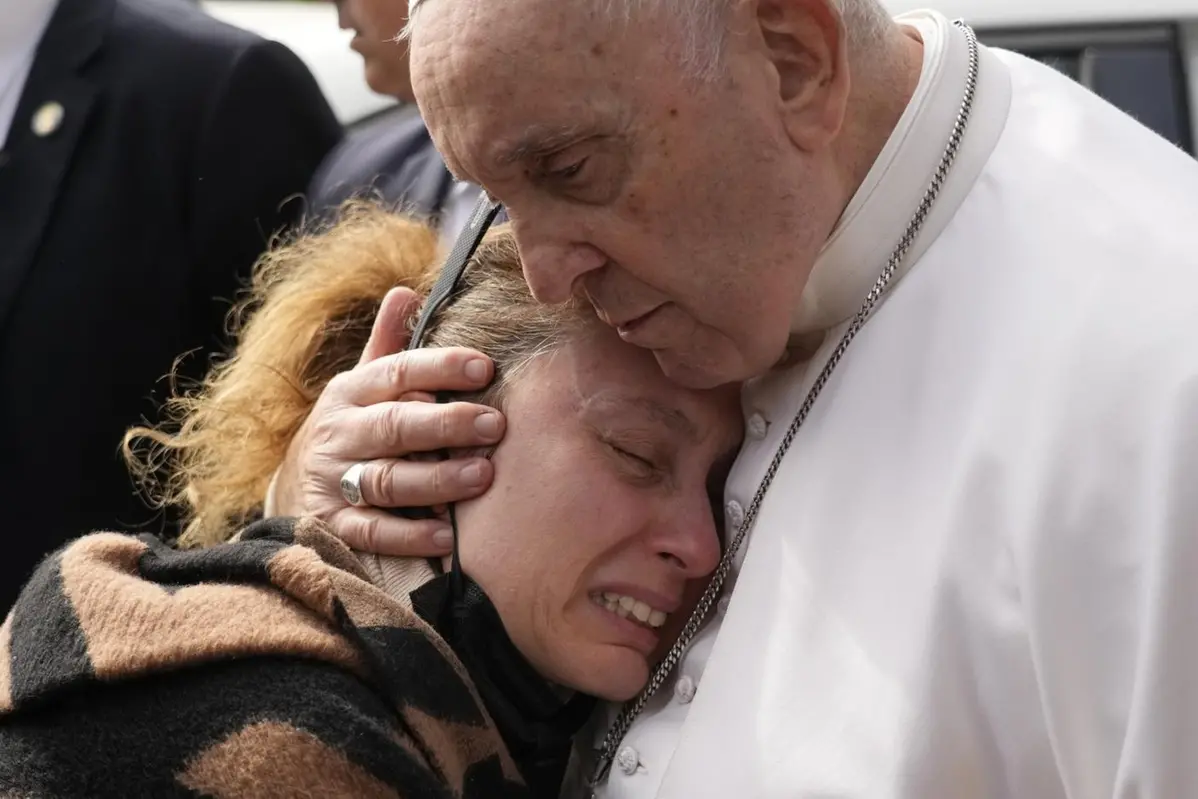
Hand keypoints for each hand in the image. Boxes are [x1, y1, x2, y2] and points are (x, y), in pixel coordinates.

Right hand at [270, 287, 504, 555]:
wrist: (295, 487)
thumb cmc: (354, 427)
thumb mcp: (364, 384)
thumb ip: (388, 345)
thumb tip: (405, 291)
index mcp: (351, 392)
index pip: (397, 372)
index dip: (440, 368)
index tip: (485, 367)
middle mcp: (339, 433)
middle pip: (394, 426)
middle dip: (447, 424)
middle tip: (495, 425)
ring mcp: (333, 481)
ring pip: (387, 480)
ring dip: (436, 479)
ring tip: (481, 476)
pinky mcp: (334, 526)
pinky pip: (372, 532)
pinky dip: (409, 535)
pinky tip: (446, 534)